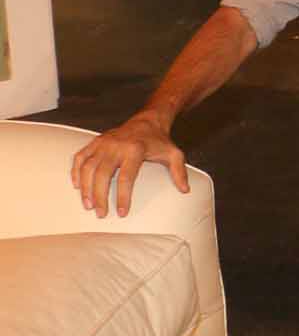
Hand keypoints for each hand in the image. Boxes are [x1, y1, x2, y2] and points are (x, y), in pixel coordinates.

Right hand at [71, 112, 187, 216]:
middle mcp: (116, 146)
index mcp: (135, 150)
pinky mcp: (95, 142)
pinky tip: (77, 186)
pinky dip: (76, 172)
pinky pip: (80, 157)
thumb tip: (185, 190)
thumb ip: (179, 172)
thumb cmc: (159, 141)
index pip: (126, 178)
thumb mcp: (173, 154)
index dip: (123, 197)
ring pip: (88, 167)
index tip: (122, 213)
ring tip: (88, 205)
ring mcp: (103, 143)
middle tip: (101, 213)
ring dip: (86, 188)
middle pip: (103, 175)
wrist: (147, 121)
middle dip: (100, 197)